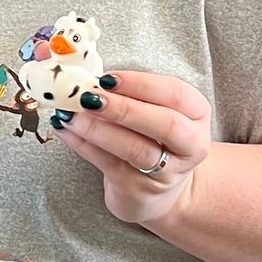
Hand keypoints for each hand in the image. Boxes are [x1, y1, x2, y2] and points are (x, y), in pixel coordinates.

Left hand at [55, 69, 212, 228]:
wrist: (159, 190)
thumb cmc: (152, 138)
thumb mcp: (153, 110)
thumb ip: (126, 91)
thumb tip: (77, 70)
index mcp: (196, 114)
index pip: (176, 94)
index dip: (141, 84)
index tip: (108, 78)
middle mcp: (189, 144)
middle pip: (165, 124)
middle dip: (124, 109)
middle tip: (90, 97)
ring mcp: (165, 172)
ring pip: (135, 149)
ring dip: (98, 130)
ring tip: (70, 115)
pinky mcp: (138, 189)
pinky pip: (107, 164)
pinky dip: (82, 145)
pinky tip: (65, 130)